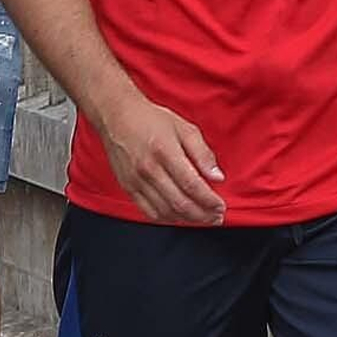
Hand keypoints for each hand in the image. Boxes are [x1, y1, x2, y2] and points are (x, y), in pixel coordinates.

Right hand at [98, 93, 224, 226]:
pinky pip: (149, 212)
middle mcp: (149, 169)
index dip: (209, 200)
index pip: (192, 185)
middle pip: (180, 203)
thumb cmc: (150, 119)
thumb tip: (217, 177)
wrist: (115, 116)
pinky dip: (167, 218)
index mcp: (166, 152)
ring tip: (202, 218)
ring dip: (187, 219)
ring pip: (166, 211)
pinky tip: (179, 216)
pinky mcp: (128, 187)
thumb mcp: (184, 128)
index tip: (220, 206)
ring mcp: (136, 181)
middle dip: (203, 215)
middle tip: (216, 217)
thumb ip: (202, 153)